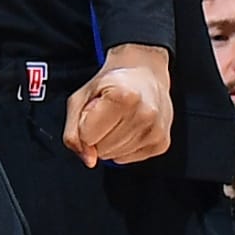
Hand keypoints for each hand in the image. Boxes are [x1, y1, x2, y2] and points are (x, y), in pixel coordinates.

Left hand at [63, 44, 171, 166]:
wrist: (144, 74)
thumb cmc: (111, 84)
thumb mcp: (80, 99)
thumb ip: (72, 132)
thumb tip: (89, 160)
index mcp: (124, 96)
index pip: (87, 137)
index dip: (85, 125)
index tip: (95, 109)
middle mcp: (145, 113)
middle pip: (101, 149)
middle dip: (97, 135)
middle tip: (107, 114)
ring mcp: (157, 130)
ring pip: (114, 157)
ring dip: (110, 141)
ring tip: (119, 119)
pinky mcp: (162, 143)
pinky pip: (127, 159)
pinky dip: (123, 147)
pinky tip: (130, 127)